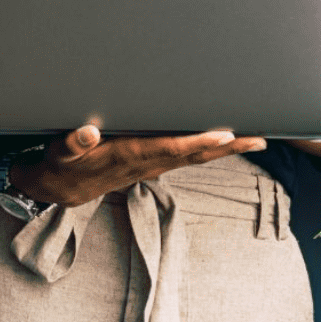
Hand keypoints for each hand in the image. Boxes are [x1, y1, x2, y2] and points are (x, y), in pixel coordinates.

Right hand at [17, 123, 266, 206]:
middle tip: (260, 138)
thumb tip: (88, 132)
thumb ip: (74, 143)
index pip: (170, 148)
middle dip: (228, 147)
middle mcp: (148, 163)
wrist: (63, 189)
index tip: (223, 135)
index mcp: (130, 156)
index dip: (197, 141)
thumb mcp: (61, 153)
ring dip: (227, 149)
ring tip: (256, 139)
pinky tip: (227, 143)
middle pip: (195, 155)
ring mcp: (154, 166)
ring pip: (197, 157)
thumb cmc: (63, 164)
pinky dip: (211, 150)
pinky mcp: (154, 164)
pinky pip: (189, 157)